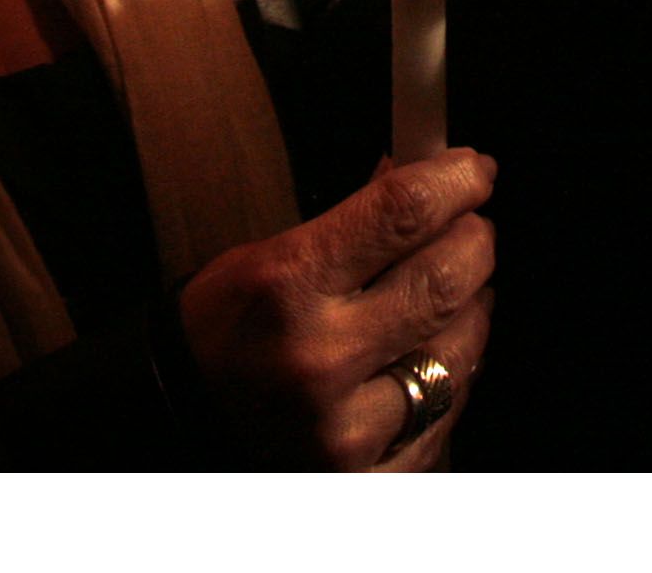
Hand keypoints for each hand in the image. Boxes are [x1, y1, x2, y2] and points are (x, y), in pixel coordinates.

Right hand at [175, 148, 496, 468]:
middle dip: (474, 243)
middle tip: (472, 230)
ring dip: (472, 311)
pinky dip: (453, 381)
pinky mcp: (365, 479)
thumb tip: (425, 177)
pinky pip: (446, 420)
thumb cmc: (222, 331)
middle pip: (444, 280)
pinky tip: (436, 360)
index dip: (455, 180)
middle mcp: (319, 361)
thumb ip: (350, 222)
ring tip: (455, 296)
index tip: (475, 171)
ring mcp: (346, 431)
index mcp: (287, 287)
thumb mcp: (265, 258)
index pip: (403, 213)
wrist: (176, 423)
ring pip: (459, 353)